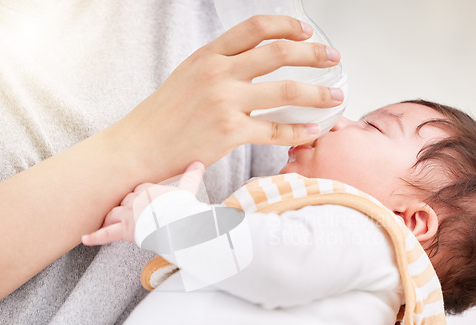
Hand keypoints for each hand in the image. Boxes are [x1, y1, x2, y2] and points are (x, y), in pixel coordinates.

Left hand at [81, 161, 204, 245]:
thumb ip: (191, 176)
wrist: (177, 224)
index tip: (143, 201)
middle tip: (127, 213)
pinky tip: (85, 238)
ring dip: (111, 218)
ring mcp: (128, 215)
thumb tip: (199, 162)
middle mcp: (135, 200)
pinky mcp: (125, 231)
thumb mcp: (188, 190)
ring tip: (107, 221)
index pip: (138, 190)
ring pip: (114, 214)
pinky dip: (95, 237)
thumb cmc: (183, 207)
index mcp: (148, 189)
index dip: (140, 197)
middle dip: (126, 208)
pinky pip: (107, 234)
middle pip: (125, 202)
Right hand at [107, 15, 342, 181]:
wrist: (139, 147)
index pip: (255, 28)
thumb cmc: (162, 117)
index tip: (306, 32)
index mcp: (208, 56)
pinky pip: (275, 130)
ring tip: (336, 97)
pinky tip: (314, 130)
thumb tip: (252, 69)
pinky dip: (299, 131)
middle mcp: (218, 73)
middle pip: (278, 53)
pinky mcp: (229, 133)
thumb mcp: (187, 78)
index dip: (286, 26)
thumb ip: (219, 68)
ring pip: (284, 90)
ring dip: (317, 93)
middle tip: (332, 58)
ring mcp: (224, 103)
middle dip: (313, 54)